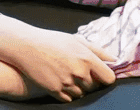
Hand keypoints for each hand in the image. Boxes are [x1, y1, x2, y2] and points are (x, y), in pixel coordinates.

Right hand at [0, 16, 116, 102]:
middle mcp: (79, 72)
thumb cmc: (51, 41)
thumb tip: (114, 60)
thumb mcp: (76, 40)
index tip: (98, 75)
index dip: (104, 78)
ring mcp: (67, 82)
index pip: (109, 78)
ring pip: (82, 94)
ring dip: (77, 89)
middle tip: (76, 73)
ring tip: (66, 76)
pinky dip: (66, 94)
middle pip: (94, 87)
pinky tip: (59, 83)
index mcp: (87, 58)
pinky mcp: (54, 90)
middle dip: (89, 82)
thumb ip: (98, 50)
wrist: (24, 46)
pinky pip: (68, 99)